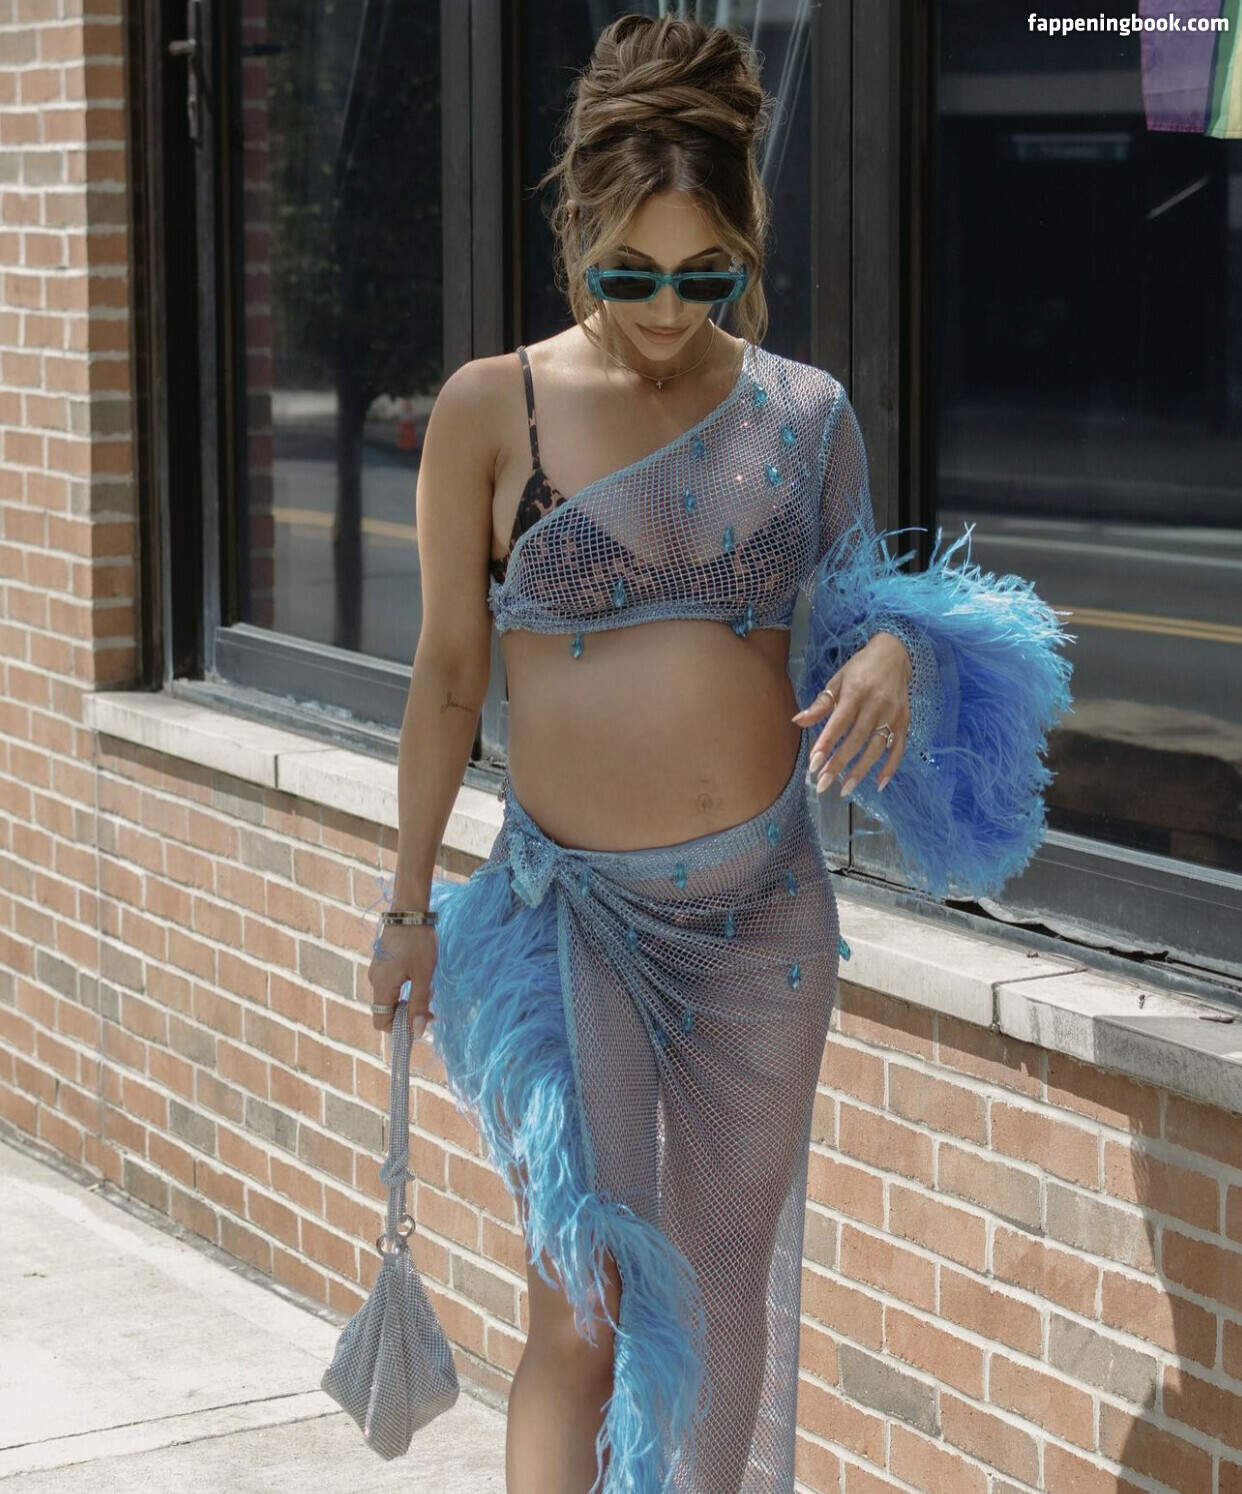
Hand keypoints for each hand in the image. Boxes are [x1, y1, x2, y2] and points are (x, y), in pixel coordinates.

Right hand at [367, 921, 437, 1035]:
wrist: (410, 911)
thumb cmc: (418, 942)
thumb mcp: (423, 976)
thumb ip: (419, 1005)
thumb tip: (417, 1032)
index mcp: (381, 986)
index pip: (380, 1021)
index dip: (399, 1028)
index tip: (421, 1022)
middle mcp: (375, 980)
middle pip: (386, 1010)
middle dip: (408, 1014)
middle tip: (431, 1006)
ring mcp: (378, 970)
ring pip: (390, 998)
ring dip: (409, 1001)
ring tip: (428, 989)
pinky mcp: (383, 962)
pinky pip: (391, 985)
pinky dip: (405, 989)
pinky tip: (420, 978)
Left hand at [791, 632, 912, 795]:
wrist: (894, 654)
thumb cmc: (860, 669)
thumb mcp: (837, 681)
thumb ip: (820, 704)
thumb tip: (798, 721)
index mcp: (856, 693)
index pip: (838, 724)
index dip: (826, 745)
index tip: (813, 765)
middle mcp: (876, 705)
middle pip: (856, 740)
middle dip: (839, 764)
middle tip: (823, 784)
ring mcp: (893, 715)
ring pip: (877, 748)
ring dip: (860, 771)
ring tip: (844, 789)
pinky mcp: (904, 721)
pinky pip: (898, 749)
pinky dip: (891, 768)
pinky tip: (878, 784)